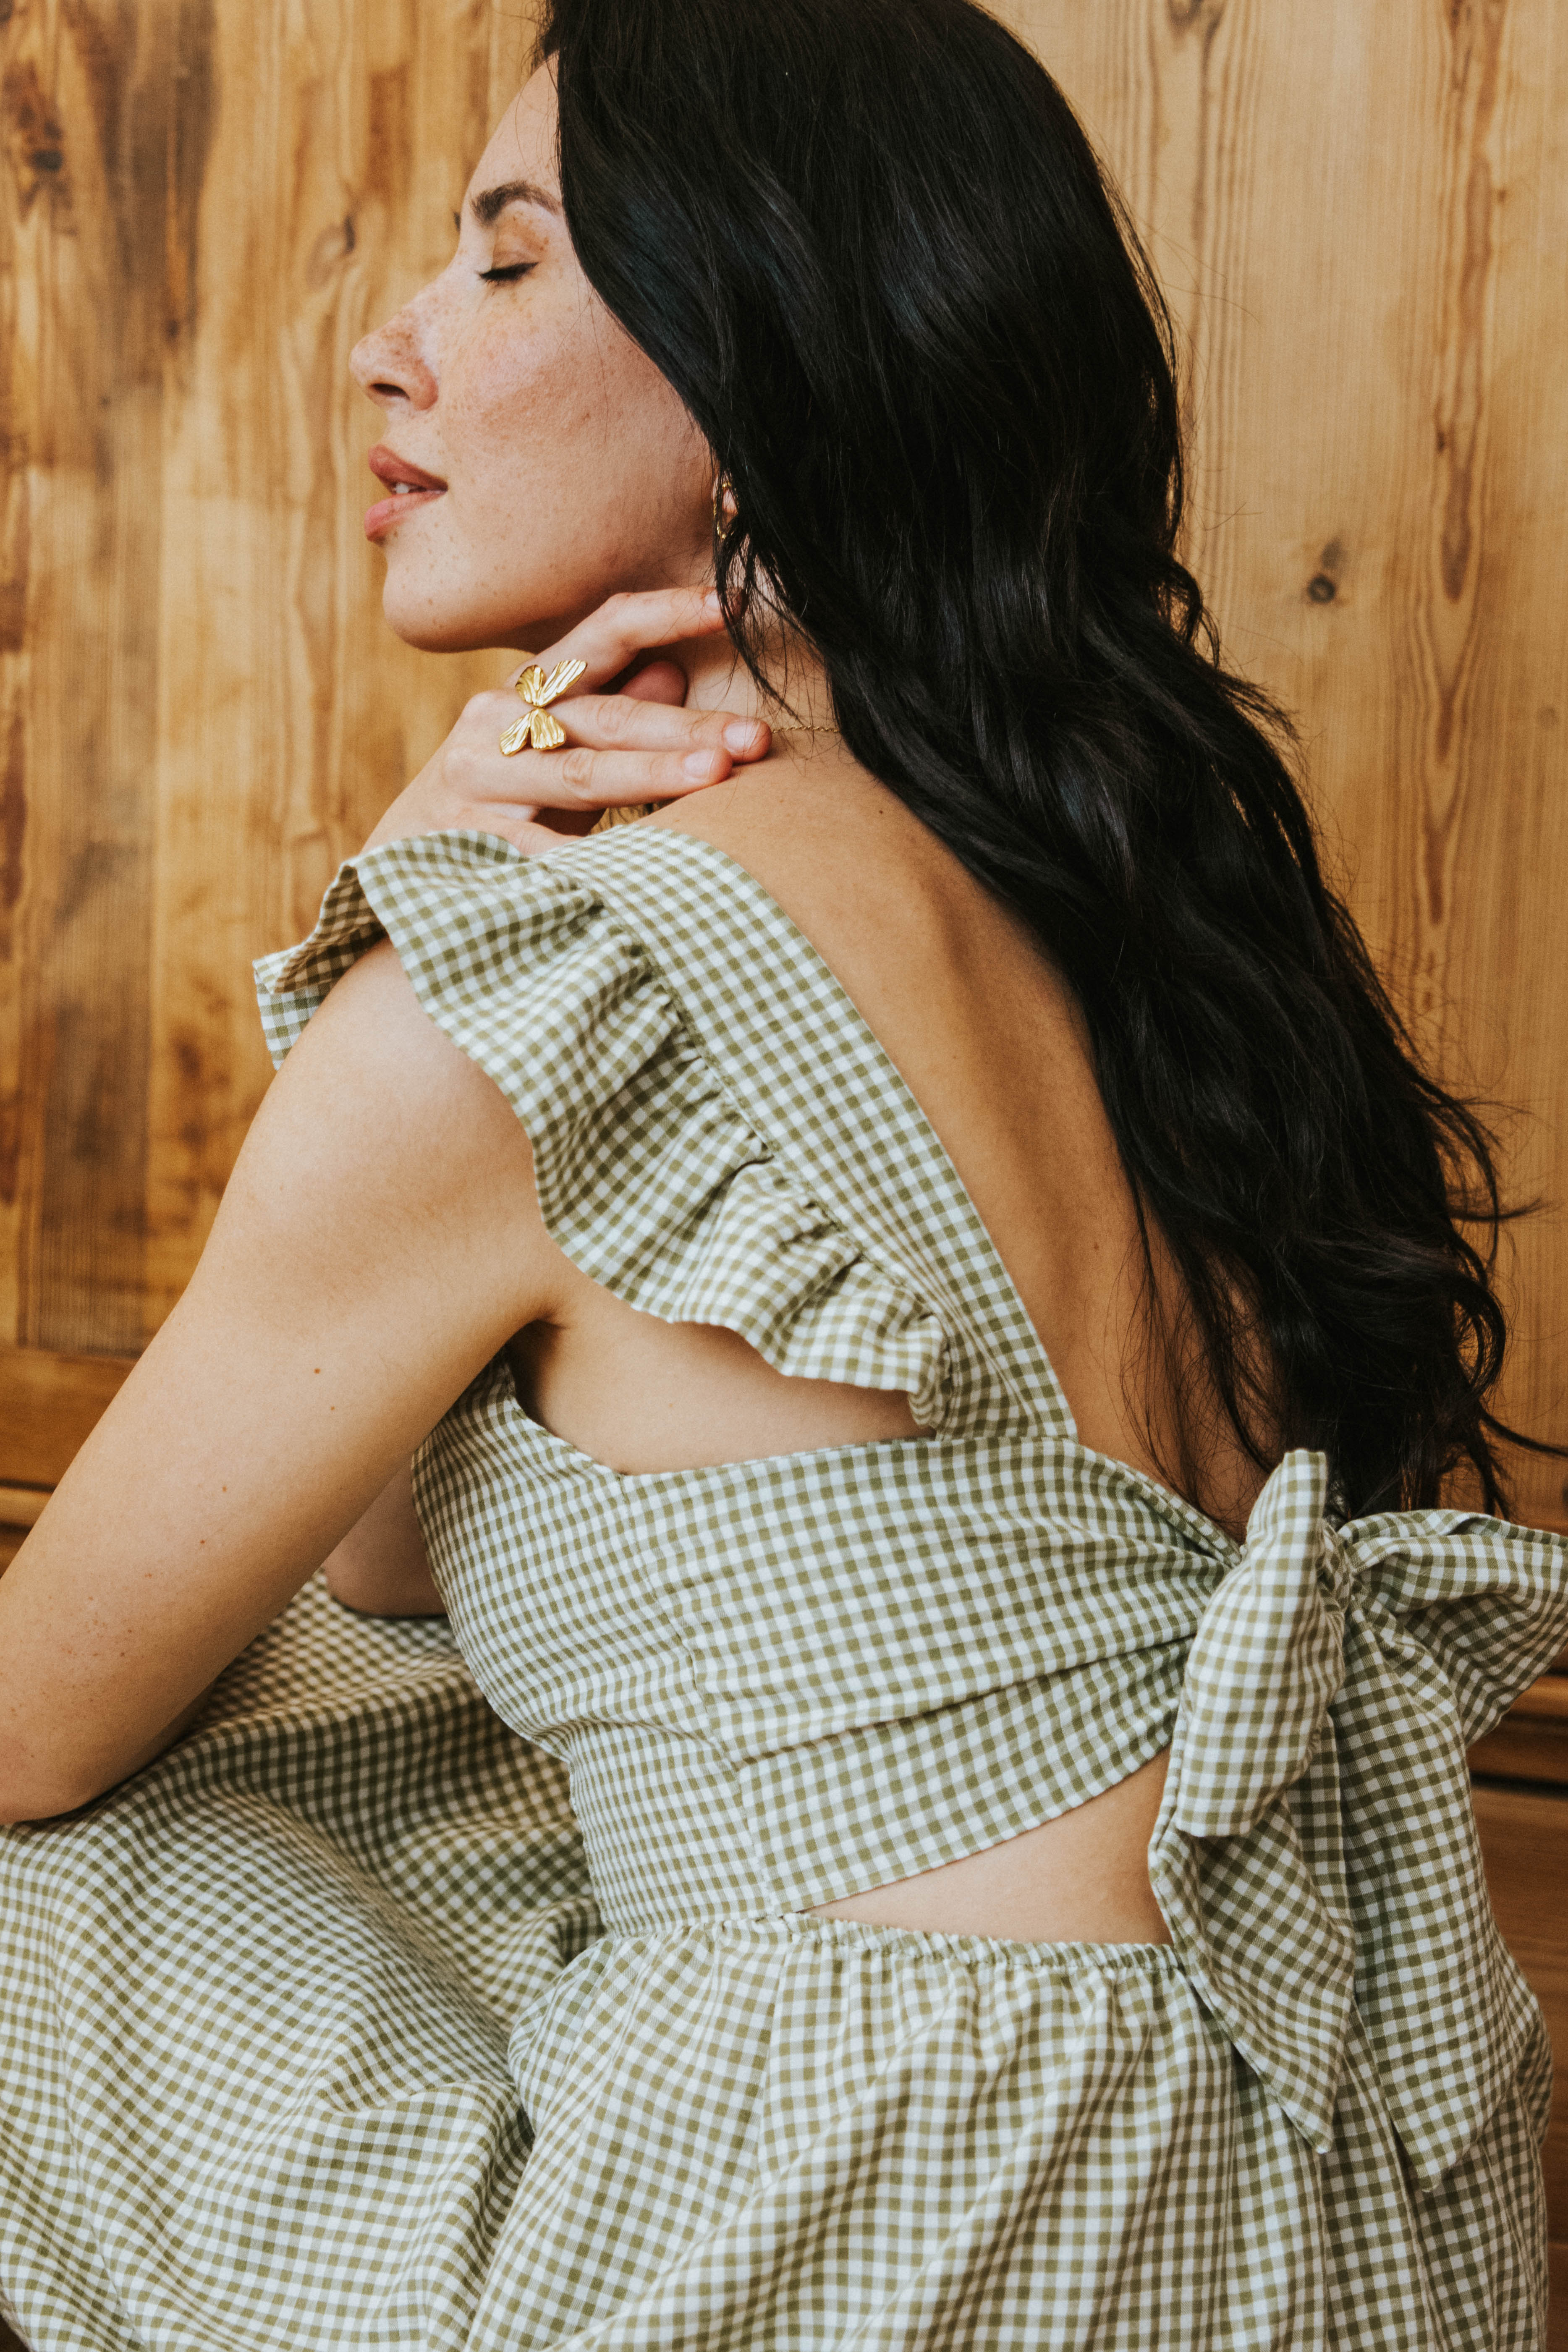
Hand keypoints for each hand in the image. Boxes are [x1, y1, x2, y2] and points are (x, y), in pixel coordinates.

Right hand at [362, 587, 770, 855]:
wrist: (396, 871)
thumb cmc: (497, 807)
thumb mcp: (548, 751)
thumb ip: (607, 714)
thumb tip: (675, 673)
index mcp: (527, 688)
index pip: (603, 631)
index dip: (666, 613)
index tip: (730, 605)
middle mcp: (496, 721)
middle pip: (607, 716)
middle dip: (686, 726)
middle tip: (754, 737)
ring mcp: (477, 780)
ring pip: (578, 774)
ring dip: (651, 774)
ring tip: (715, 776)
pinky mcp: (465, 840)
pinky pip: (541, 849)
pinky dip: (592, 857)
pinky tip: (644, 864)